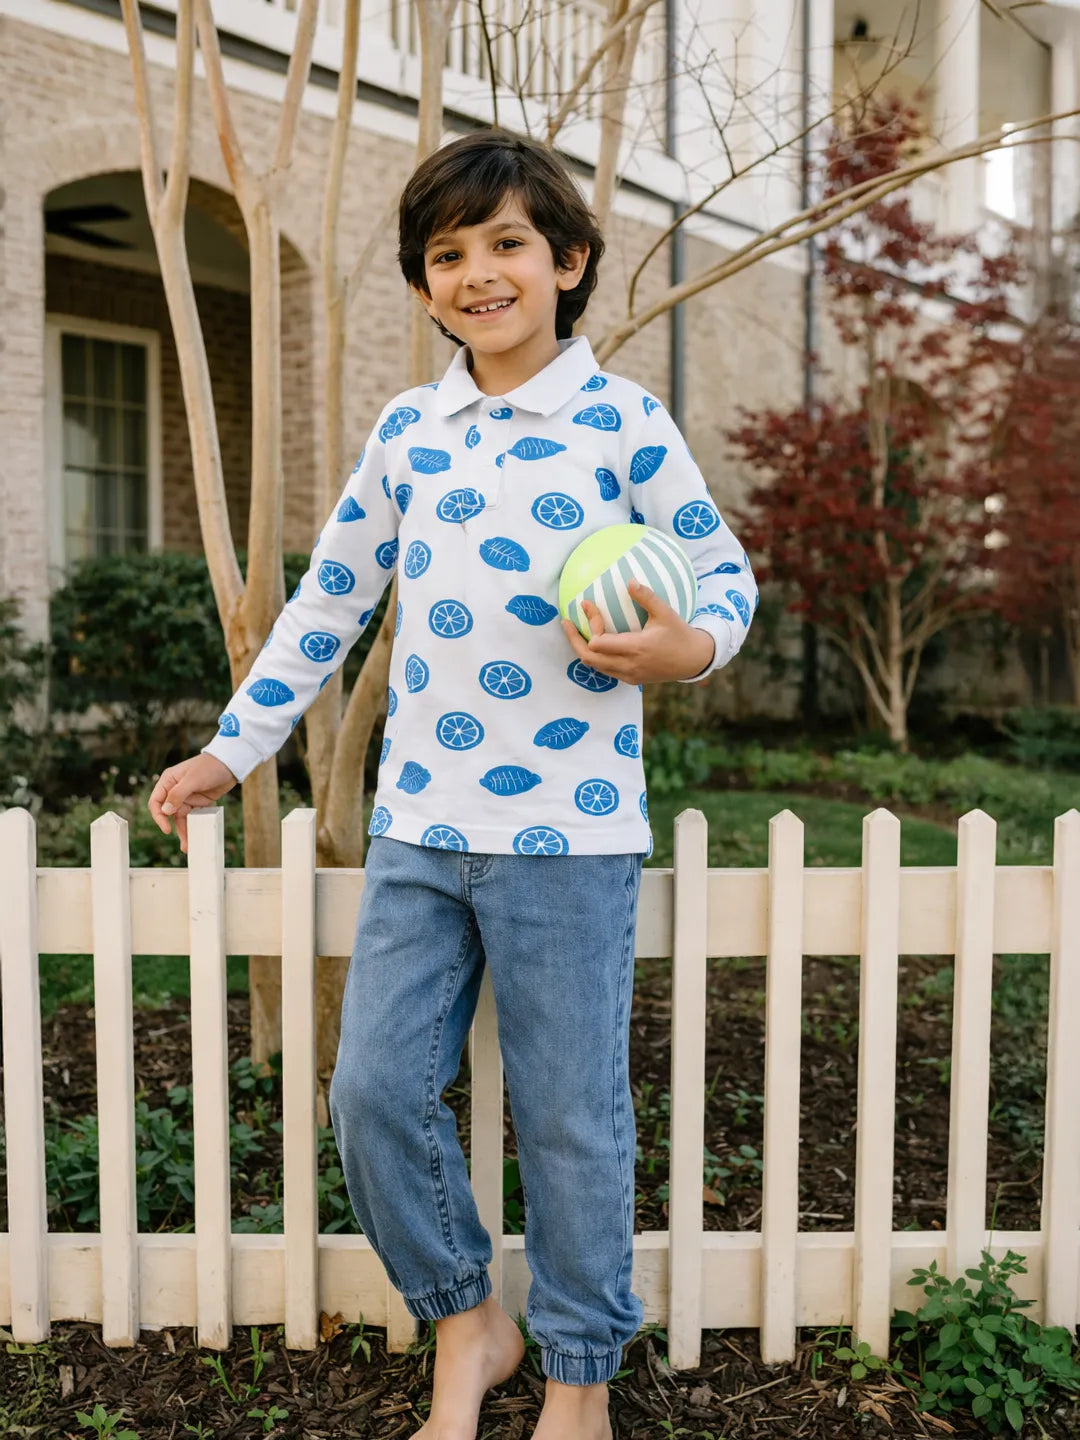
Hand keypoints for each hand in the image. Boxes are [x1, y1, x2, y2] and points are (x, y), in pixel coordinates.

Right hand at [148, 753, 238, 853]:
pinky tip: (197, 835)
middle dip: (174, 828)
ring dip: (184, 831)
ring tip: (189, 846)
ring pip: (181, 818)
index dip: (159, 817)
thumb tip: (165, 811)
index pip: (156, 802)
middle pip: (169, 814)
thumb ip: (178, 794)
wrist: (230, 764)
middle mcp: (175, 790)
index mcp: (168, 781)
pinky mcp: (199, 802)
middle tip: (183, 843)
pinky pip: (194, 817)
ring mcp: (188, 797)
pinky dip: (195, 826)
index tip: (167, 829)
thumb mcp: (193, 779)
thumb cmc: (209, 766)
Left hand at [561, 580, 714, 684]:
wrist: (693, 661)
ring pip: (595, 666)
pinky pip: (606, 670)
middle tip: (566, 623)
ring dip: (583, 649)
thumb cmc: (680, 634)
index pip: (598, 641)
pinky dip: (596, 657)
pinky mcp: (631, 679)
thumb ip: (647, 598)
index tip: (586, 604)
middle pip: (588, 657)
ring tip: (575, 631)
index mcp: (636, 648)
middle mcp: (629, 665)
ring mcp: (629, 675)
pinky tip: (595, 642)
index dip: (589, 623)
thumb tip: (630, 581)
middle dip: (574, 640)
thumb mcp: (666, 613)